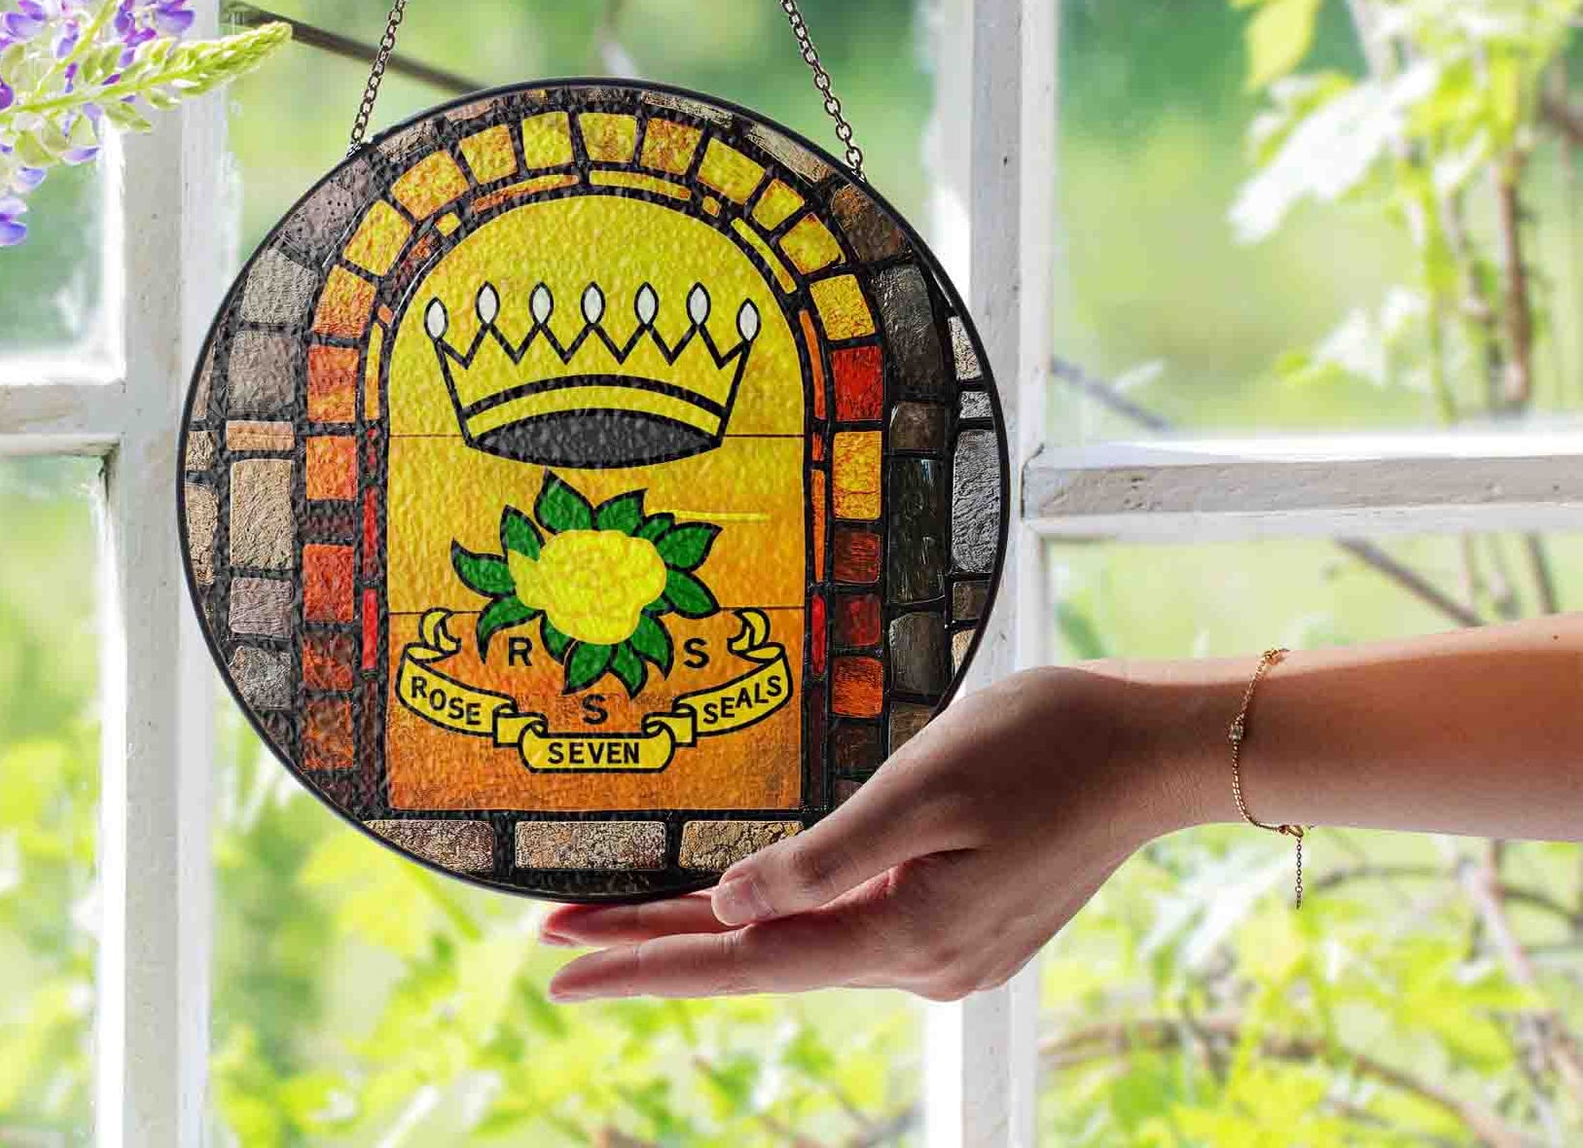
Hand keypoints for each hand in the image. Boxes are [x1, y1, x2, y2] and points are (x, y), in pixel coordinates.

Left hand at [541, 663, 1213, 1001]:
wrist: (1151, 745)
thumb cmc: (1043, 743)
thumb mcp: (922, 787)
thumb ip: (824, 858)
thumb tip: (728, 905)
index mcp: (908, 935)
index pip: (744, 959)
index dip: (645, 960)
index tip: (561, 965)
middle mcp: (923, 963)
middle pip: (759, 959)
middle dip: (654, 946)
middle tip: (558, 939)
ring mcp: (947, 949)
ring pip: (798, 946)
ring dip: (711, 931)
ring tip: (624, 917)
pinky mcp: (961, 920)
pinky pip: (843, 928)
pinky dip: (779, 918)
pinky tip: (745, 905)